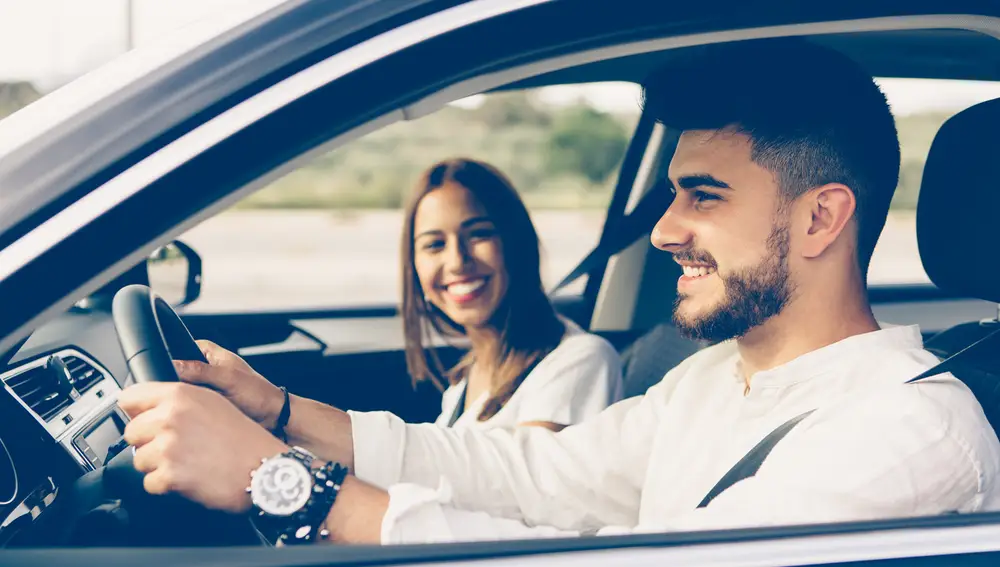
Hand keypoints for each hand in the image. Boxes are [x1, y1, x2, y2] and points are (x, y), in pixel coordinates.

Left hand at [118, 382, 288, 512]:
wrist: (263, 468)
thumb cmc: (244, 439)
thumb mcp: (213, 402)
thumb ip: (179, 400)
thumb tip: (147, 408)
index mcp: (180, 395)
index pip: (130, 396)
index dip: (137, 411)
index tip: (144, 419)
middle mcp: (170, 417)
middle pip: (131, 432)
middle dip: (149, 442)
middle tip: (176, 447)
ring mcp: (168, 446)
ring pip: (138, 459)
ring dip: (158, 466)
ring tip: (186, 463)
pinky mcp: (169, 474)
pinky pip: (149, 483)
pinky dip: (165, 485)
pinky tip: (188, 477)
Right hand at [173, 340, 284, 429]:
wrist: (272, 416)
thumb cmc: (258, 392)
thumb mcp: (228, 378)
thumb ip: (200, 370)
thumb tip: (174, 364)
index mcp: (209, 352)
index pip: (179, 349)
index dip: (170, 360)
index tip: (165, 372)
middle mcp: (205, 367)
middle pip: (177, 371)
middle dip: (176, 382)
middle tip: (183, 391)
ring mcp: (204, 385)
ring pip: (181, 389)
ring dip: (183, 396)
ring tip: (195, 401)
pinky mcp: (206, 401)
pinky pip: (189, 403)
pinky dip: (189, 407)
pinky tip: (194, 411)